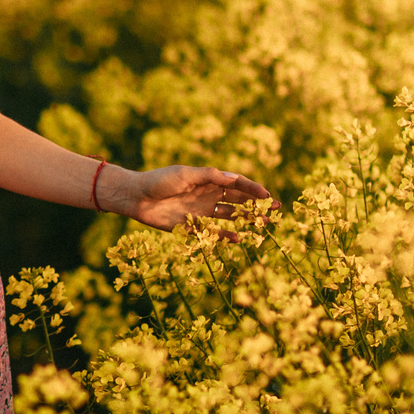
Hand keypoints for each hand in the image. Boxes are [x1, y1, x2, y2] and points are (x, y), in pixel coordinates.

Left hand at [109, 164, 274, 231]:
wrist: (137, 197)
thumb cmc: (159, 181)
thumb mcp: (185, 175)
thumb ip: (210, 176)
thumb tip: (235, 178)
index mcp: (208, 180)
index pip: (237, 184)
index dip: (253, 189)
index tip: (268, 195)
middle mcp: (208, 195)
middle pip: (238, 200)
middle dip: (257, 204)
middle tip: (276, 210)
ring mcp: (202, 211)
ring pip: (230, 216)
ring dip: (247, 219)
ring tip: (264, 224)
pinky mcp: (192, 225)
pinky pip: (214, 231)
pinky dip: (226, 235)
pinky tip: (239, 239)